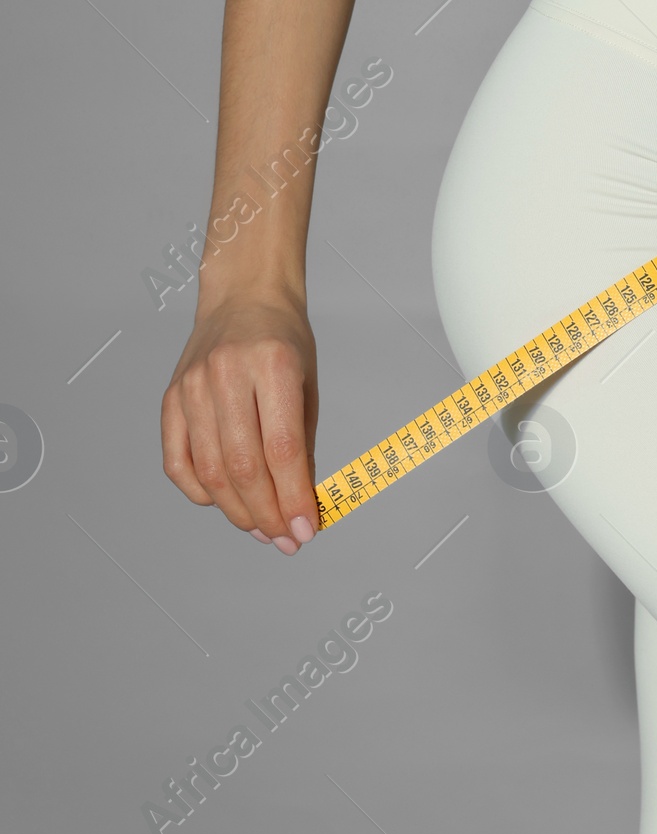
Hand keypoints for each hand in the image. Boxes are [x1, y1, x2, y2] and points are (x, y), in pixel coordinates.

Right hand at [161, 295, 320, 551]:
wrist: (244, 293)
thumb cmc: (283, 338)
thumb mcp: (308, 381)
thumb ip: (303, 442)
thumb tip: (301, 504)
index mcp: (273, 363)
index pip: (283, 448)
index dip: (294, 497)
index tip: (307, 530)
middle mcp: (228, 374)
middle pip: (243, 466)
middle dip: (267, 514)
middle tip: (285, 539)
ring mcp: (193, 386)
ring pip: (210, 471)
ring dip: (237, 511)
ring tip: (261, 529)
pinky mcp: (171, 399)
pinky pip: (178, 462)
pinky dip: (200, 492)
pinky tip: (224, 502)